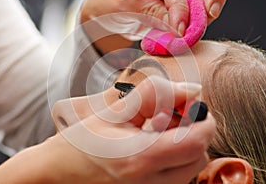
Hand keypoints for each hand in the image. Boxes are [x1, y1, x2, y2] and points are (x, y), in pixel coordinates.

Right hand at [0, 77, 215, 183]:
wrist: (62, 170)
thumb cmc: (83, 139)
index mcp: (140, 158)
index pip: (196, 142)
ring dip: (184, 145)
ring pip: (190, 168)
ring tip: (158, 131)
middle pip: (199, 156)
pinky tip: (153, 145)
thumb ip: (155, 94)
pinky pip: (176, 176)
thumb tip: (192, 90)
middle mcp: (150, 183)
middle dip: (194, 131)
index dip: (202, 119)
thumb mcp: (115, 110)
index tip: (189, 103)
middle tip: (171, 115)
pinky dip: (175, 158)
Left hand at [81, 0, 229, 36]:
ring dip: (206, 13)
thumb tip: (177, 28)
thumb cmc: (105, 5)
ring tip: (195, 31)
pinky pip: (197, 12)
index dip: (181, 8)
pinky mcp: (177, 6)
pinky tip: (189, 34)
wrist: (101, 18)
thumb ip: (150, 13)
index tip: (180, 31)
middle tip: (207, 19)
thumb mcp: (122, 6)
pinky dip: (197, 23)